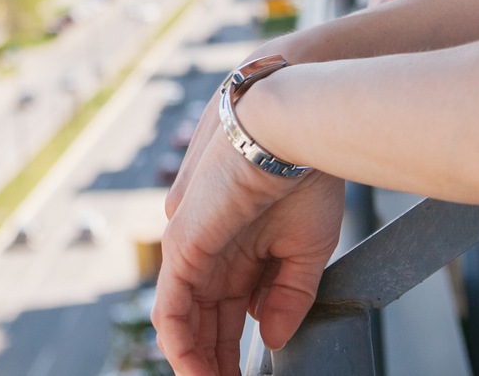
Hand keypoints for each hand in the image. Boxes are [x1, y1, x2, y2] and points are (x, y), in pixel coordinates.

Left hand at [153, 131, 343, 374]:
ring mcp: (191, 248)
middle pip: (203, 322)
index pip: (228, 314)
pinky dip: (180, 344)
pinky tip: (195, 372)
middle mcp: (210, 251)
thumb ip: (289, 296)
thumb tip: (271, 337)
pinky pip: (170, 307)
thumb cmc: (305, 172)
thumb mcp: (308, 248)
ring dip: (195, 362)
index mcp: (240, 250)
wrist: (293, 127)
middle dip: (214, 363)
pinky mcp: (181, 244)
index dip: (236, 352)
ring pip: (182, 320)